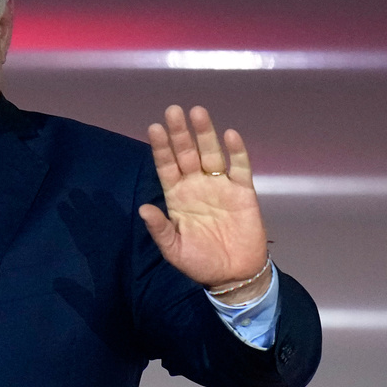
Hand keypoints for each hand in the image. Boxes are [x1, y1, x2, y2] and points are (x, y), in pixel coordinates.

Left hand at [138, 105, 269, 303]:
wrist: (234, 275)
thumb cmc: (200, 262)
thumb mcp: (174, 250)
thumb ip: (160, 229)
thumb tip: (143, 208)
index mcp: (177, 197)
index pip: (166, 166)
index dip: (161, 148)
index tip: (154, 128)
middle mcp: (196, 185)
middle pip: (186, 154)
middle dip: (180, 133)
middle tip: (173, 110)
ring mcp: (220, 186)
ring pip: (211, 154)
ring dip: (205, 134)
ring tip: (197, 112)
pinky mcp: (243, 191)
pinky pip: (239, 167)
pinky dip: (236, 151)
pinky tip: (229, 135)